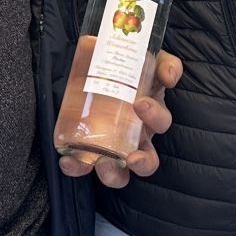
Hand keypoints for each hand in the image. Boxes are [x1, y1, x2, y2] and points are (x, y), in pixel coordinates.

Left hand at [58, 51, 180, 188]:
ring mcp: (113, 147)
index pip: (162, 122)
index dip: (155, 116)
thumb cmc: (130, 67)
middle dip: (142, 162)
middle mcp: (136, 137)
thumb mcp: (150, 60)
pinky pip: (84, 164)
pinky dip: (77, 167)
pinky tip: (67, 162)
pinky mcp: (89, 149)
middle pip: (148, 160)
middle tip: (132, 157)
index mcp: (151, 115)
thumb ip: (164, 63)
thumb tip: (168, 76)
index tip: (140, 104)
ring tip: (102, 164)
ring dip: (113, 175)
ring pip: (120, 173)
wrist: (100, 63)